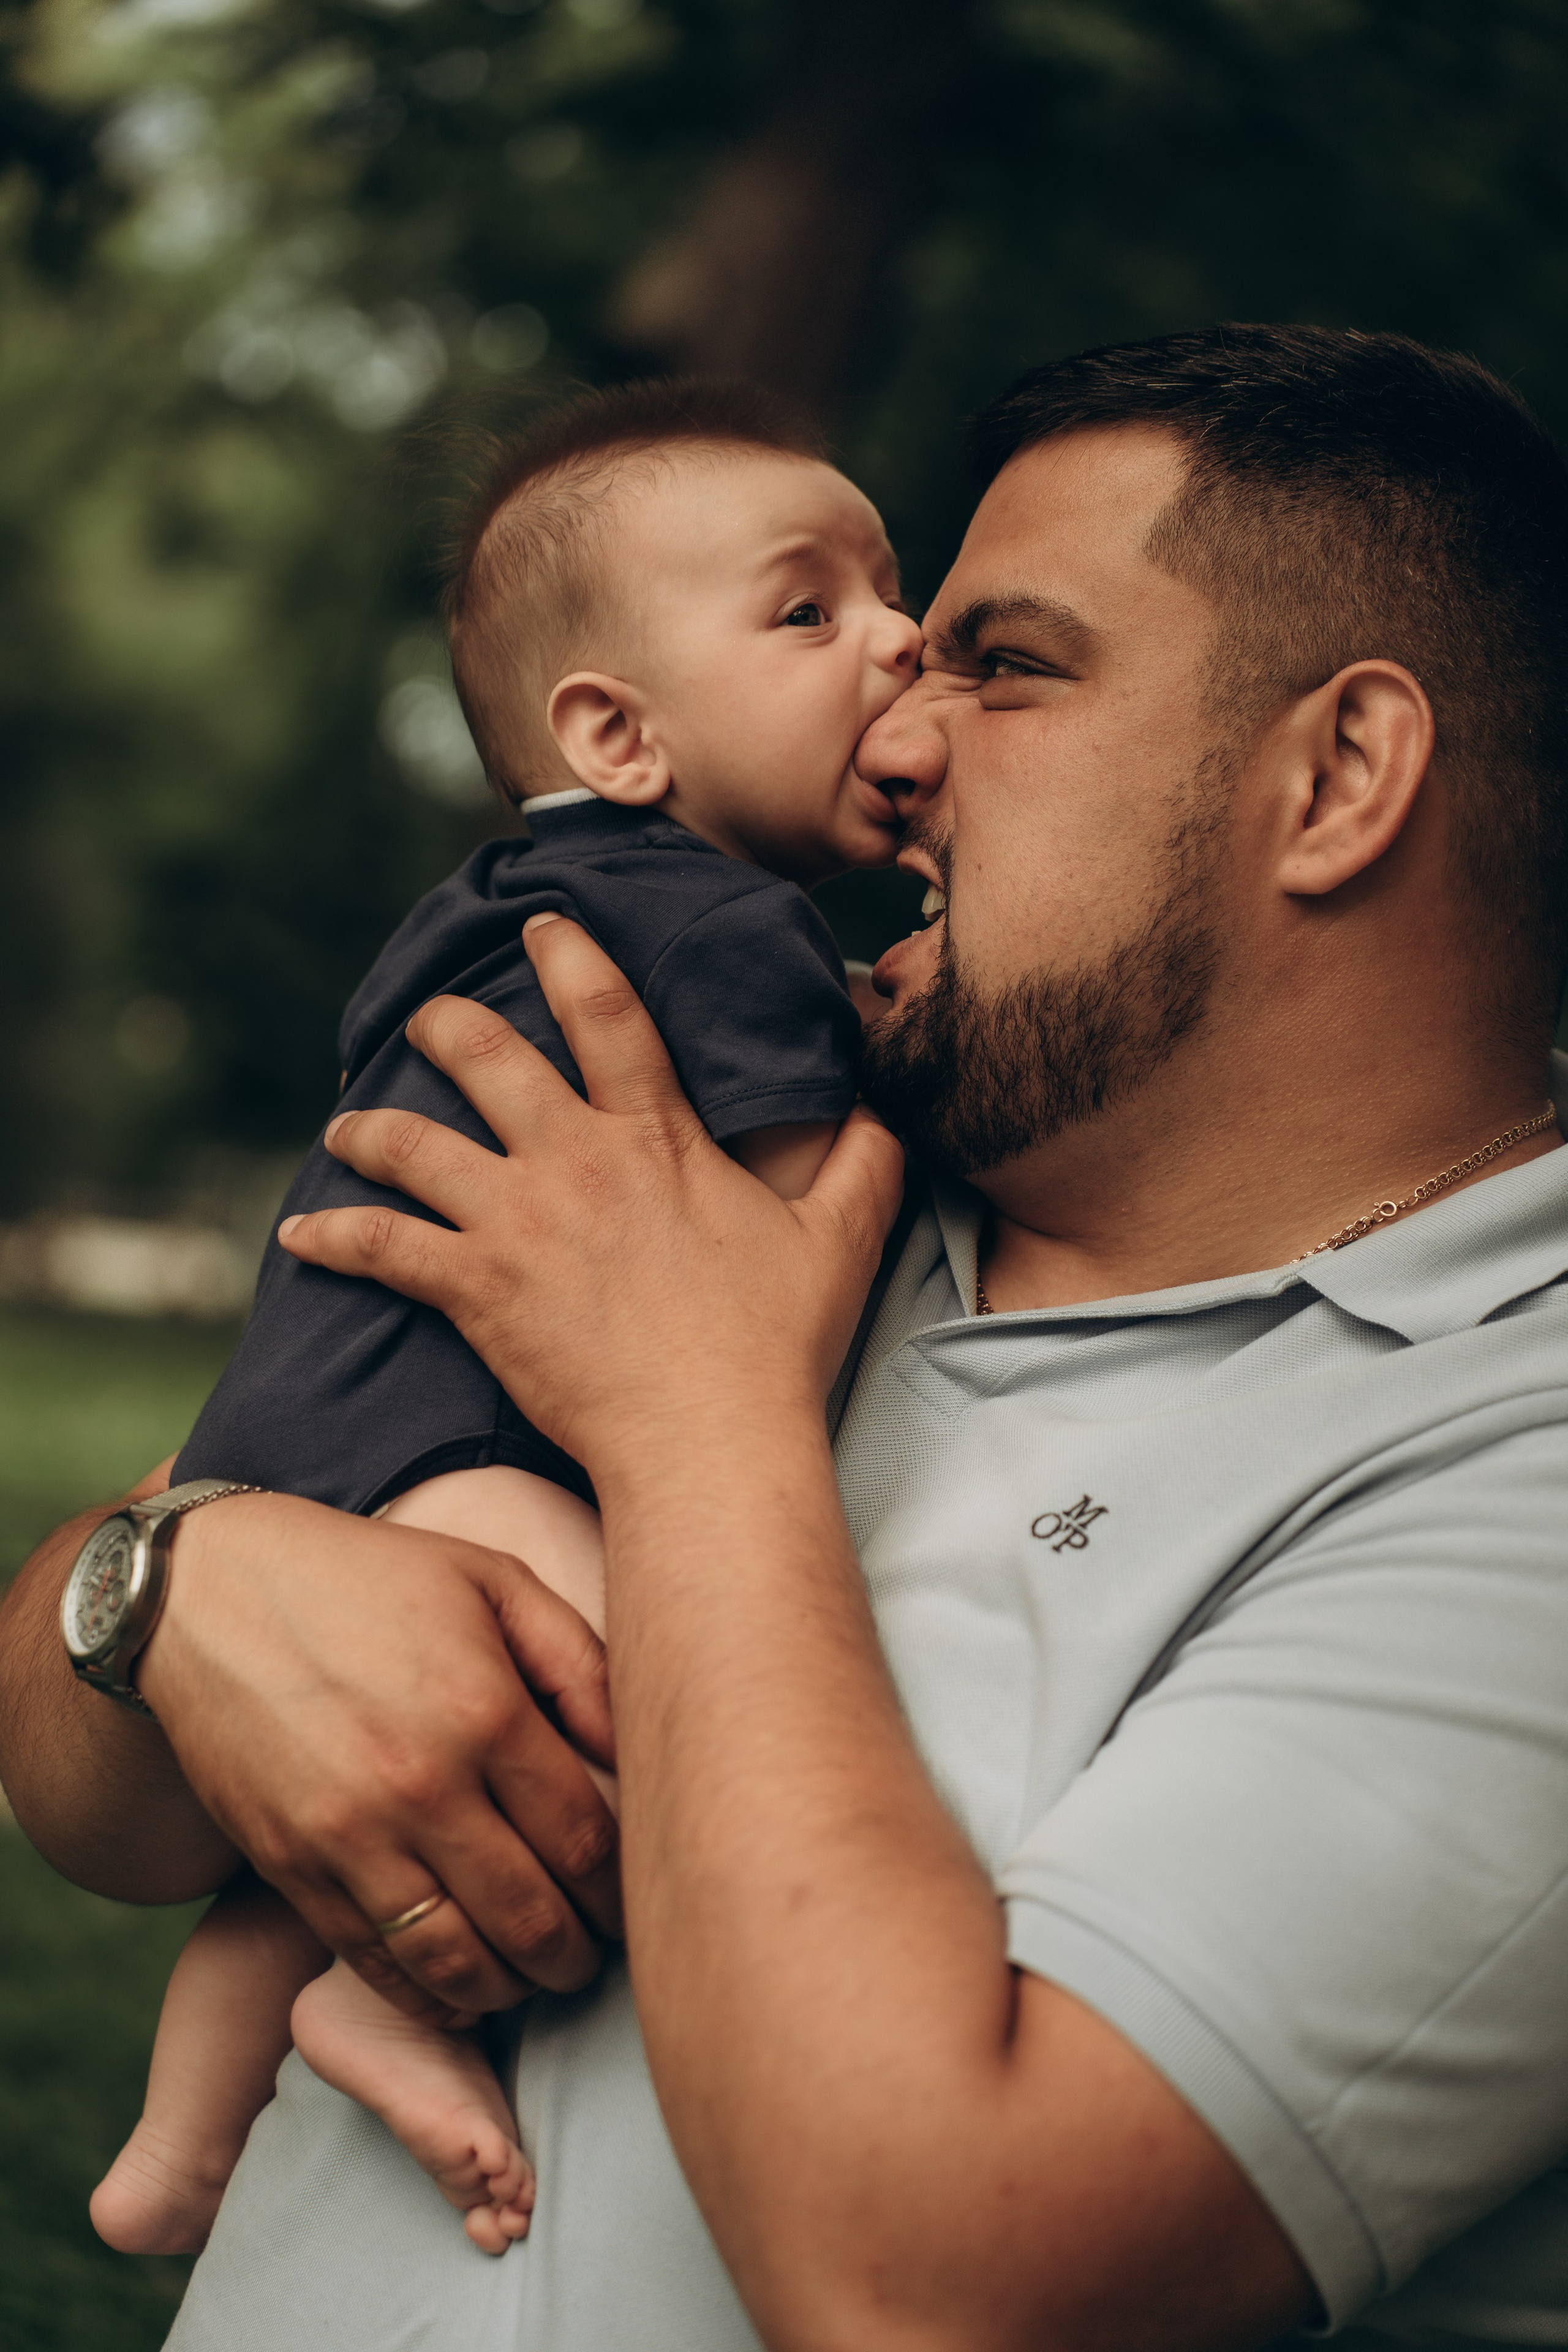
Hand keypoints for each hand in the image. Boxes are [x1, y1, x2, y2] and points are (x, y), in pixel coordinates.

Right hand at [136, 1488, 621, 2018]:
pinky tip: (460, 1992)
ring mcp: (348, 1835)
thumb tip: (643, 1750)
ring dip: (509, 1988)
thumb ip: (580, 1662)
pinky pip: (372, 1963)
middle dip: (576, 1955)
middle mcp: (421, 1784)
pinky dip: (426, 1997)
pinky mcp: (289, 1866)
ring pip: (455, 1961)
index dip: (620, 1893)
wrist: (209, 1591)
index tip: (634, 1908)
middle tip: (594, 1958)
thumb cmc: (370, 1577)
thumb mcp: (493, 1580)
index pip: (584, 1843)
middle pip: (530, 1918)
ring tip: (532, 1978)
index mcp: (484, 1710)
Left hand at [277, 916, 904, 1491]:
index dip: (569, 956)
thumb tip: (882, 1105)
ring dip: (370, 1128)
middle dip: (445, 1024)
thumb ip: (864, 1159)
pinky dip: (333, 1237)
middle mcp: (575, 1160)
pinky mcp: (475, 1289)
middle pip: (485, 1057)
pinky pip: (381, 1248)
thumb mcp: (843, 1237)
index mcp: (656, 1137)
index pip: (606, 1012)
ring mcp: (517, 1221)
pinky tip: (299, 1234)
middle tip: (427, 1018)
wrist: (709, 1438)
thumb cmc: (776, 1345)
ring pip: (413, 1142)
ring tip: (349, 1128)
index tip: (541, 927)